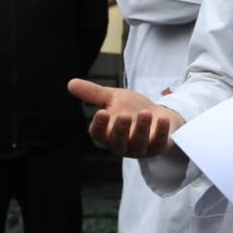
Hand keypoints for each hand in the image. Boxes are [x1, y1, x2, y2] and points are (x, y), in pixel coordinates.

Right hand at [68, 78, 182, 157]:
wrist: (158, 114)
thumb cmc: (132, 108)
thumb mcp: (113, 98)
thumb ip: (94, 94)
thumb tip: (70, 83)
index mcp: (107, 134)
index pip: (98, 134)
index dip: (100, 126)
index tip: (102, 112)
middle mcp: (122, 145)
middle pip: (117, 143)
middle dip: (121, 130)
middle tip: (124, 116)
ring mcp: (140, 149)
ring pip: (138, 144)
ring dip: (142, 129)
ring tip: (145, 113)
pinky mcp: (158, 147)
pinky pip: (159, 144)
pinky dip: (161, 132)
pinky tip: (162, 119)